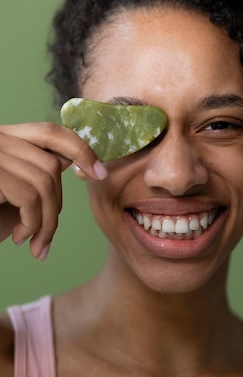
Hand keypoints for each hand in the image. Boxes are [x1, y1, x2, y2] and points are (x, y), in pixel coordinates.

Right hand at [0, 122, 106, 258]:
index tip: (99, 172)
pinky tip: (21, 239)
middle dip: (56, 206)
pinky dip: (34, 223)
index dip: (80, 148)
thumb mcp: (9, 192)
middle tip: (45, 238)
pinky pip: (29, 197)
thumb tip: (73, 167)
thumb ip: (34, 177)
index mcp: (4, 138)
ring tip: (36, 244)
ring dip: (47, 222)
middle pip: (50, 166)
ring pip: (45, 183)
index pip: (51, 132)